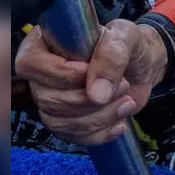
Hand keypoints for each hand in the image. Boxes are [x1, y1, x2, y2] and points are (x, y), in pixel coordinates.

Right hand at [14, 19, 166, 145]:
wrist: (143, 66)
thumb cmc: (129, 44)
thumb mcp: (125, 37)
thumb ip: (111, 57)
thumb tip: (96, 95)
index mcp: (46, 43)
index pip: (31, 64)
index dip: (61, 74)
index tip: (90, 71)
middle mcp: (42, 73)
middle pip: (47, 98)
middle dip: (89, 99)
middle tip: (124, 85)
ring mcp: (52, 99)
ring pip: (59, 122)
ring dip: (98, 117)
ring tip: (128, 101)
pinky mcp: (67, 120)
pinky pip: (72, 136)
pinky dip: (99, 134)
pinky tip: (120, 123)